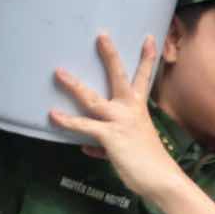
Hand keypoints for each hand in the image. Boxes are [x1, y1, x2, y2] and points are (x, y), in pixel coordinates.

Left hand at [49, 35, 182, 199]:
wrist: (161, 178)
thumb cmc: (148, 164)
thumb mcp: (129, 147)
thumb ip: (106, 143)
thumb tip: (87, 147)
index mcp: (139, 109)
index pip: (144, 78)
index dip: (147, 58)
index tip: (148, 38)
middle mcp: (131, 109)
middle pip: (118, 76)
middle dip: (110, 55)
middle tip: (102, 35)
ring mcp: (120, 121)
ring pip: (92, 99)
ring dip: (74, 85)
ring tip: (59, 72)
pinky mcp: (110, 135)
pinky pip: (84, 126)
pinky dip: (68, 121)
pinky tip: (53, 115)